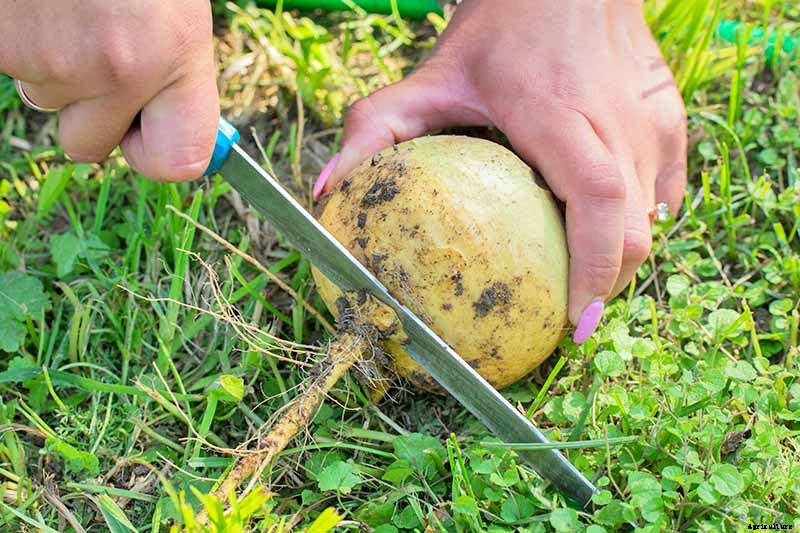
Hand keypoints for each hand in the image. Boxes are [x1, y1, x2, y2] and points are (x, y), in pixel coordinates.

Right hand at [0, 0, 218, 180]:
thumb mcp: (176, 11)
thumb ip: (178, 76)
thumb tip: (181, 138)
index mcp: (175, 55)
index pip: (180, 163)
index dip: (157, 155)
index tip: (147, 136)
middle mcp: (118, 69)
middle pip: (90, 145)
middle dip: (91, 111)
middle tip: (96, 52)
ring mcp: (52, 60)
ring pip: (47, 100)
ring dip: (55, 65)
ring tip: (67, 8)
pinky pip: (10, 67)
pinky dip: (20, 41)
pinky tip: (39, 5)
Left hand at [315, 0, 686, 339]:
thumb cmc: (501, 23)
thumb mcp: (432, 72)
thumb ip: (376, 127)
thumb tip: (327, 191)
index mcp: (560, 113)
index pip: (599, 202)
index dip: (594, 272)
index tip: (573, 324)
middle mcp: (618, 121)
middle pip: (636, 230)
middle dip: (607, 288)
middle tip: (568, 321)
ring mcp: (654, 121)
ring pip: (653, 217)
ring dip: (620, 261)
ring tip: (582, 287)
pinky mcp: (670, 120)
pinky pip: (665, 191)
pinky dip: (638, 224)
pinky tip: (603, 235)